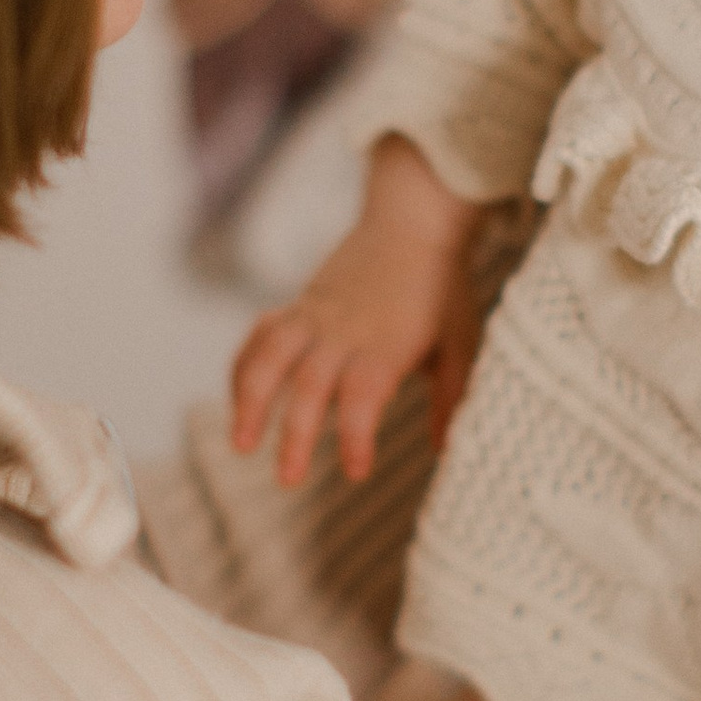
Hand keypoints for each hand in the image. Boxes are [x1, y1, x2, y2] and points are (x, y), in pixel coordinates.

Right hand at [230, 137, 483, 488]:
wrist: (413, 219)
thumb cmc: (442, 287)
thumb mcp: (461, 344)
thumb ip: (453, 399)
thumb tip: (447, 453)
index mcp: (387, 344)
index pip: (364, 395)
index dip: (357, 435)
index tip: (356, 472)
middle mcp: (345, 331)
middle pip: (311, 385)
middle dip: (295, 435)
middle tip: (287, 481)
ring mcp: (315, 317)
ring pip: (270, 356)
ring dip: (250, 400)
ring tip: (241, 445)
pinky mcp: (299, 306)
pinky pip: (260, 336)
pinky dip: (244, 368)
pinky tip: (239, 404)